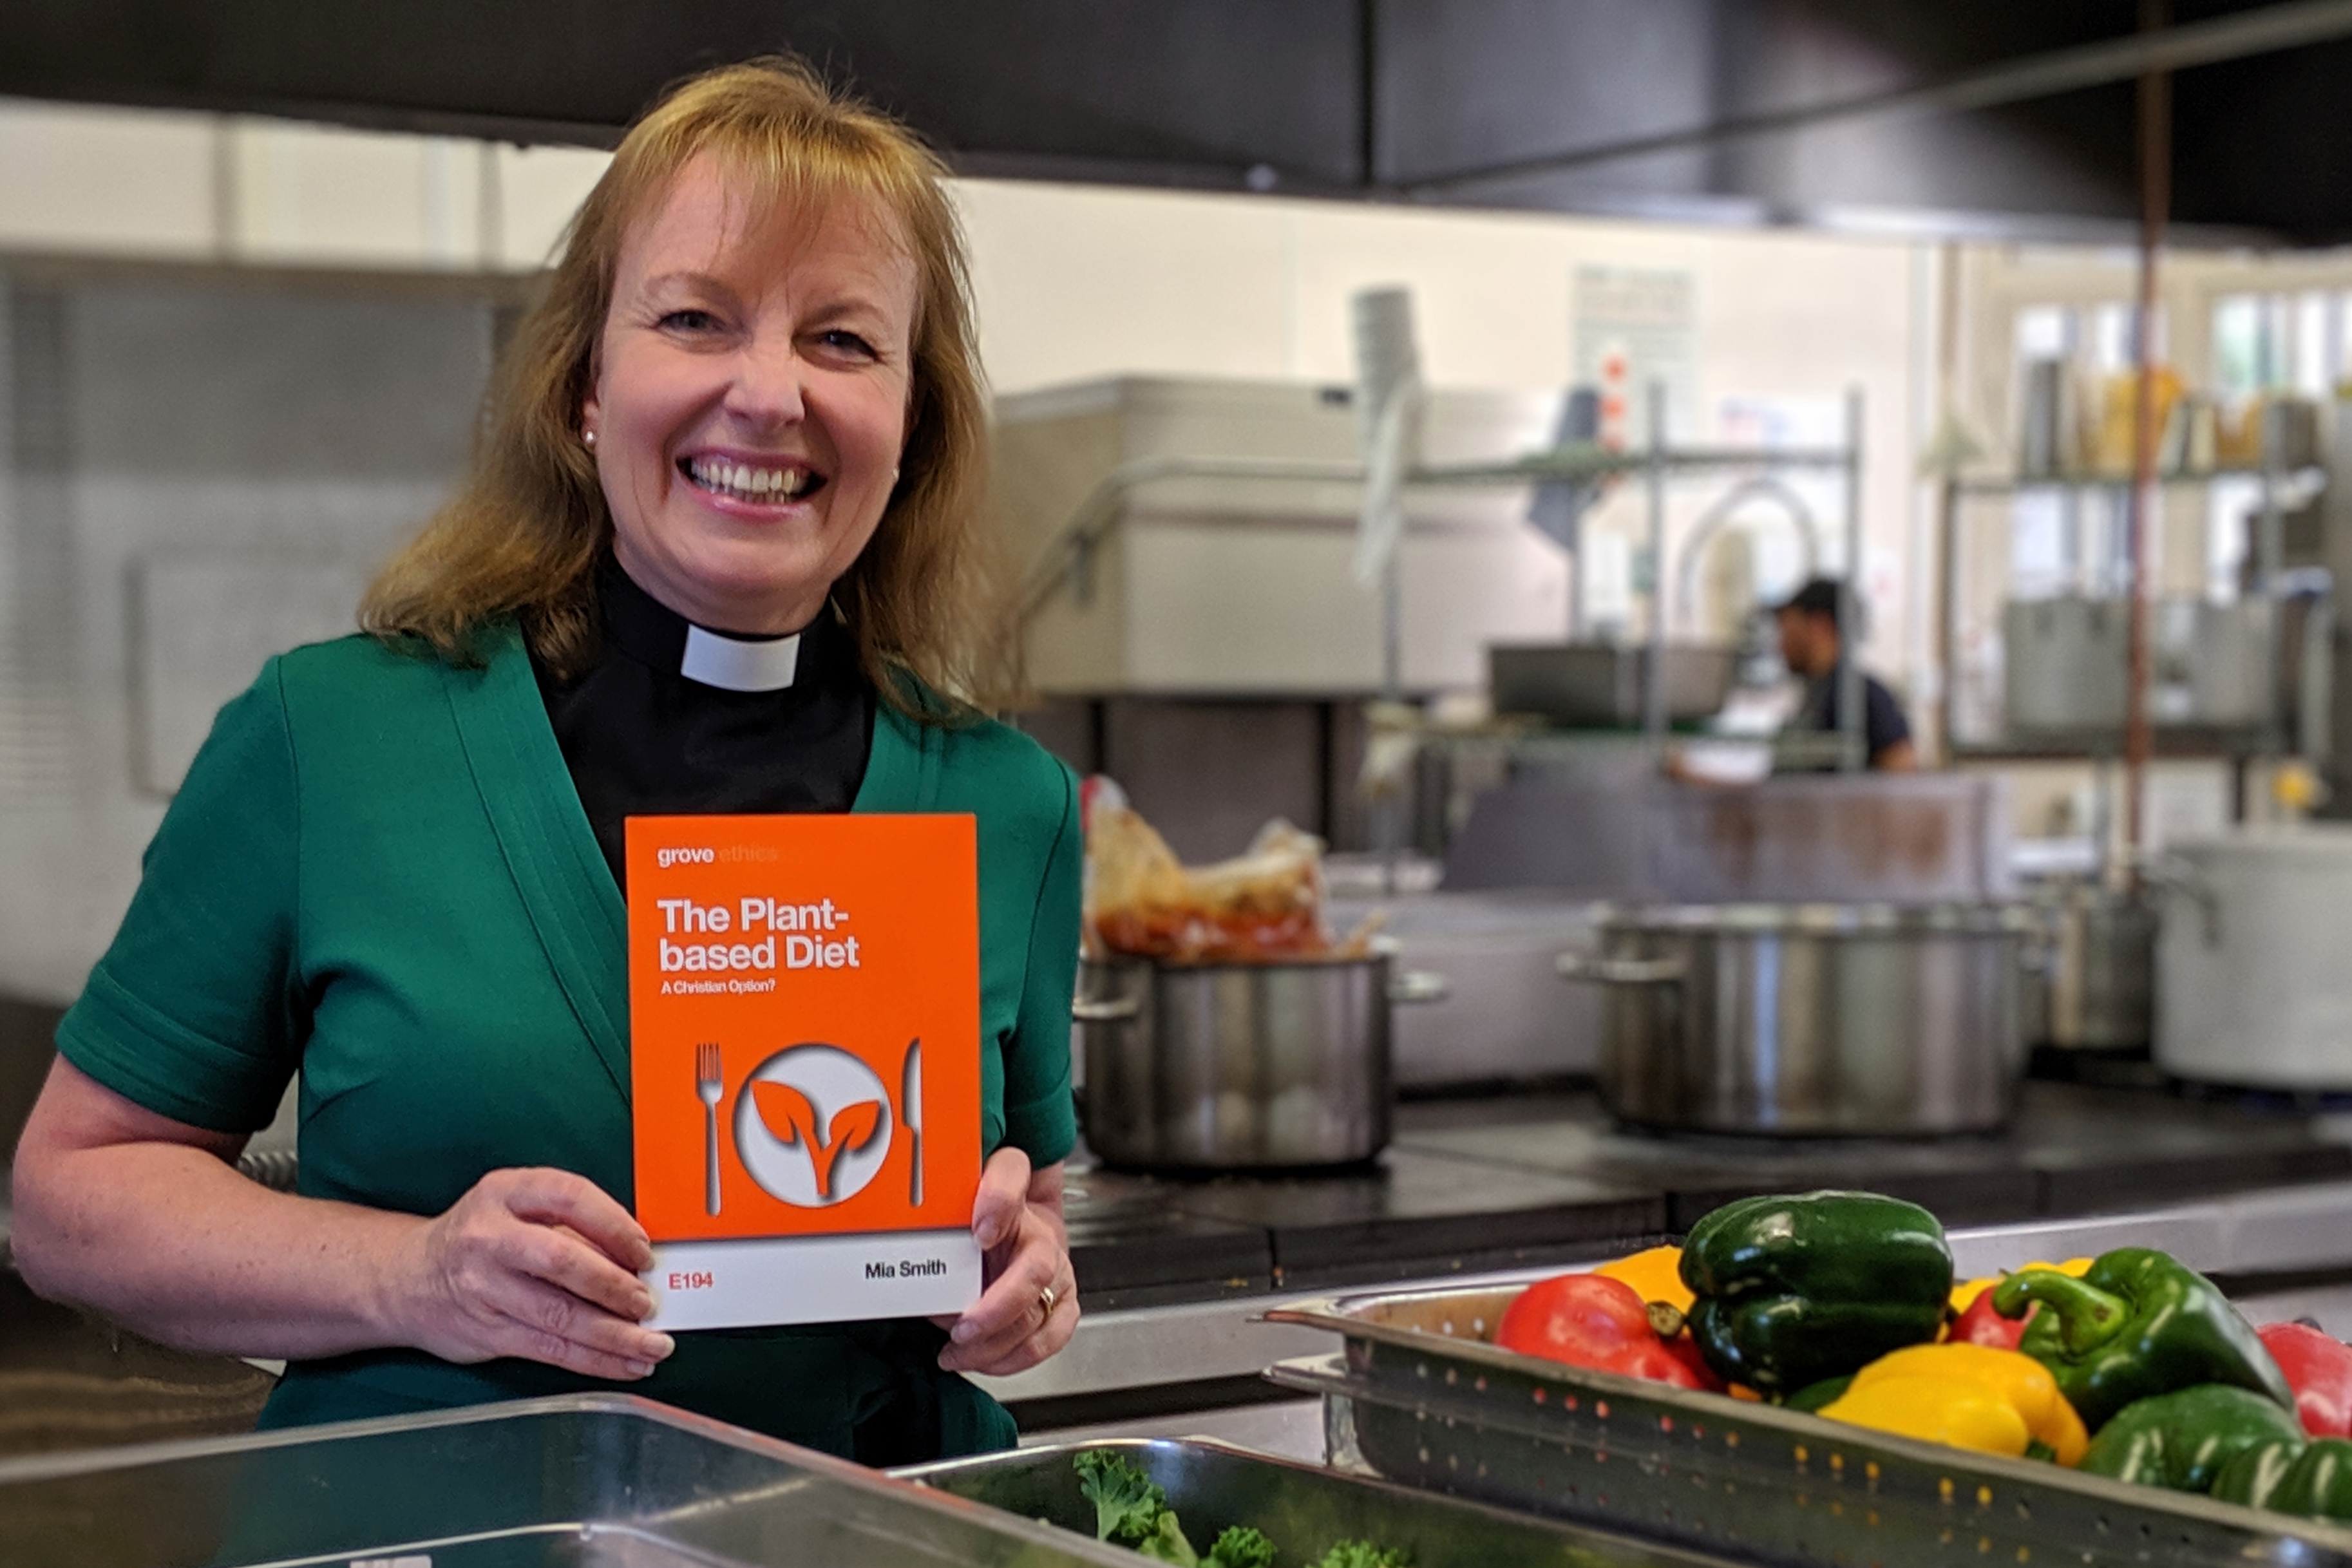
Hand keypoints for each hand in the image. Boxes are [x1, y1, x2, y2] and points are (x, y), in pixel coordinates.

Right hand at [380, 1167, 674, 1380]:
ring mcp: (483, 1287)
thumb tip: (637, 1262)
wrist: (406, 1279)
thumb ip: (570, 1227)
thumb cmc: (479, 1239)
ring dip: (614, 1335)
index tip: (644, 1251)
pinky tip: (624, 1363)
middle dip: (615, 1286)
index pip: (570, 1197)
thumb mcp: (515, 1209)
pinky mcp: (486, 1331)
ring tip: (651, 1345)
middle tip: (647, 1302)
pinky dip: (594, 1360)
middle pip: (563, 1261)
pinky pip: (549, 1349)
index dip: (615, 1224)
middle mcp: (489, 1237)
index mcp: (505, 1193)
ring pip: (559, 1315)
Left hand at [933, 1150, 1075, 1375]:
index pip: (1010, 1175)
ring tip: (957, 1351)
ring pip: (1039, 1311)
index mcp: (1009, 1193)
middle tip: (960, 1327)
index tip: (979, 1232)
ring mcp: (1056, 1268)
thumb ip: (931, 1219)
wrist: (1014, 1231)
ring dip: (996, 1341)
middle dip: (995, 1308)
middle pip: (1033, 1268)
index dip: (998, 1202)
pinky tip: (984, 1360)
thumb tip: (904, 1263)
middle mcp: (1038, 1230)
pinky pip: (1052, 1334)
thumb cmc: (973, 1223)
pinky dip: (1017, 1356)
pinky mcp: (1063, 1301)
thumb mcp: (948, 1208)